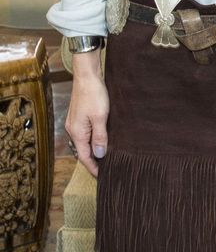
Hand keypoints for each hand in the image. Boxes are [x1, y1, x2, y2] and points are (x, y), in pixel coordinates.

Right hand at [65, 51, 108, 177]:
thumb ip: (100, 137)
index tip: (103, 176)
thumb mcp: (100, 117)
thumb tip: (99, 154)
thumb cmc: (94, 94)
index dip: (94, 168)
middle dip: (94, 161)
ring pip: (84, 142)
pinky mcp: (79, 117)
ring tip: (106, 157)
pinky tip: (102, 141)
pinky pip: (85, 134)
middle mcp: (73, 130)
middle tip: (107, 169)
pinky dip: (93, 140)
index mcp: (77, 132)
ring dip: (94, 150)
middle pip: (83, 151)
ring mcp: (75, 123)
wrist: (87, 75)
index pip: (84, 157)